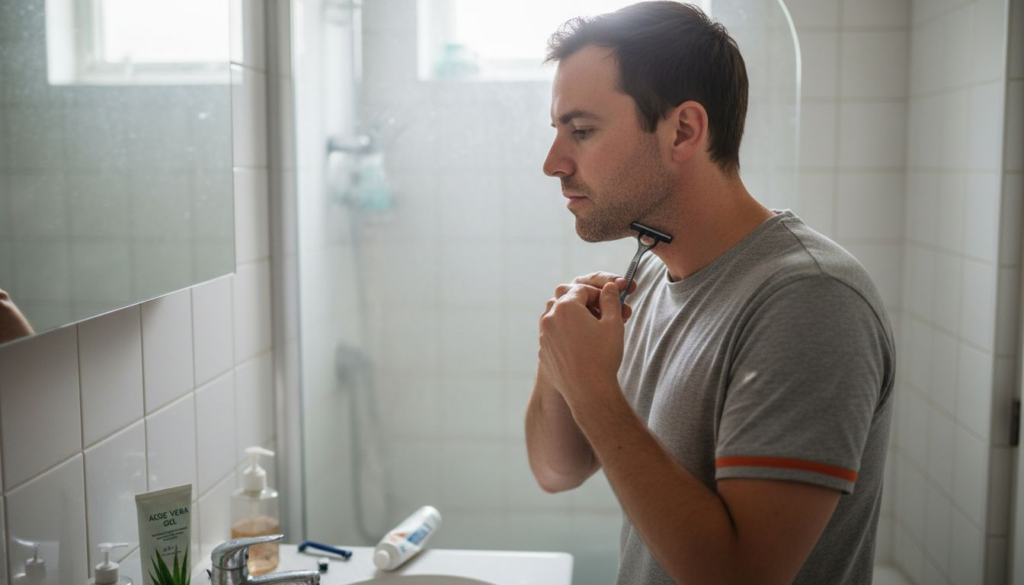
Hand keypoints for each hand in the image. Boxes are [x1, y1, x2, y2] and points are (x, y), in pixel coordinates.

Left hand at [538, 282, 624, 404]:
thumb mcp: (613, 323)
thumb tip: (610, 287)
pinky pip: (552, 334)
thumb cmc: (603, 356)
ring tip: (589, 327)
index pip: (582, 289)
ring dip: (571, 316)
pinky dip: (564, 333)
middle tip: (599, 314)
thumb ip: (610, 300)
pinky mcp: (542, 351)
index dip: (598, 294)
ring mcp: (543, 335)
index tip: (609, 303)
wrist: (589, 392)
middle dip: (582, 303)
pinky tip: (579, 344)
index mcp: (566, 307)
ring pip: (556, 316)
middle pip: (565, 299)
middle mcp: (549, 318)